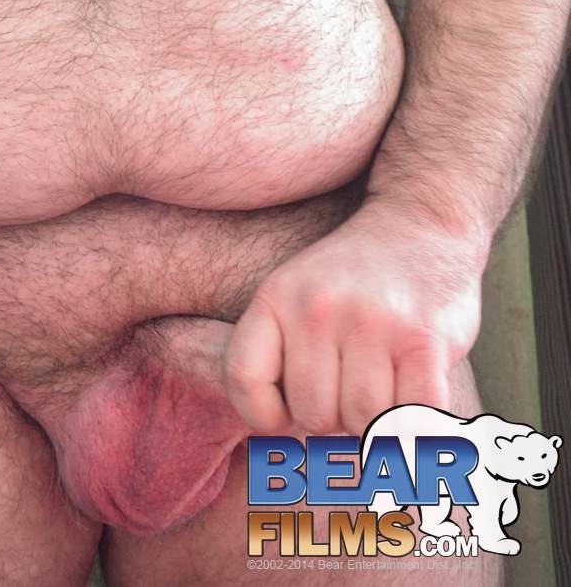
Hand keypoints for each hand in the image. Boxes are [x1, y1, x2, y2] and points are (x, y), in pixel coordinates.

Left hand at [221, 198, 484, 436]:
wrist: (420, 221)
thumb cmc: (353, 281)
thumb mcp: (296, 295)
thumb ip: (281, 357)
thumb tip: (285, 448)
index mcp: (276, 297)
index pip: (244, 382)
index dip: (264, 415)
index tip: (288, 413)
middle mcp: (318, 307)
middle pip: (313, 416)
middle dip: (335, 417)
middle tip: (353, 387)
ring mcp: (372, 322)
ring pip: (363, 423)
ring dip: (377, 420)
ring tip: (385, 384)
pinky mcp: (423, 339)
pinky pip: (413, 419)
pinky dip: (417, 424)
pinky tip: (416, 396)